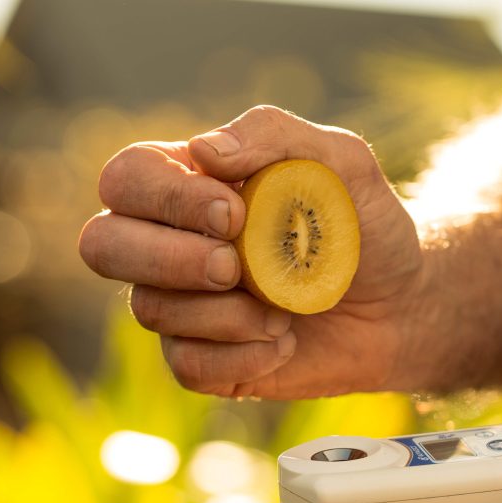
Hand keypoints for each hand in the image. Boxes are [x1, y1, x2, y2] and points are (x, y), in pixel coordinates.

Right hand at [78, 106, 421, 397]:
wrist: (400, 305)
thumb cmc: (363, 226)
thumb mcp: (339, 163)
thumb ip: (274, 136)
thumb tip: (203, 150)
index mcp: (189, 184)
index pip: (126, 179)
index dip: (165, 199)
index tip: (234, 213)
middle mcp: (170, 242)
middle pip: (101, 245)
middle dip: (167, 259)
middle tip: (234, 267)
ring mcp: (182, 305)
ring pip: (148, 310)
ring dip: (224, 314)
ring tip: (284, 310)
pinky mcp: (204, 359)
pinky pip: (185, 366)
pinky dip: (239, 359)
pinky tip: (281, 342)